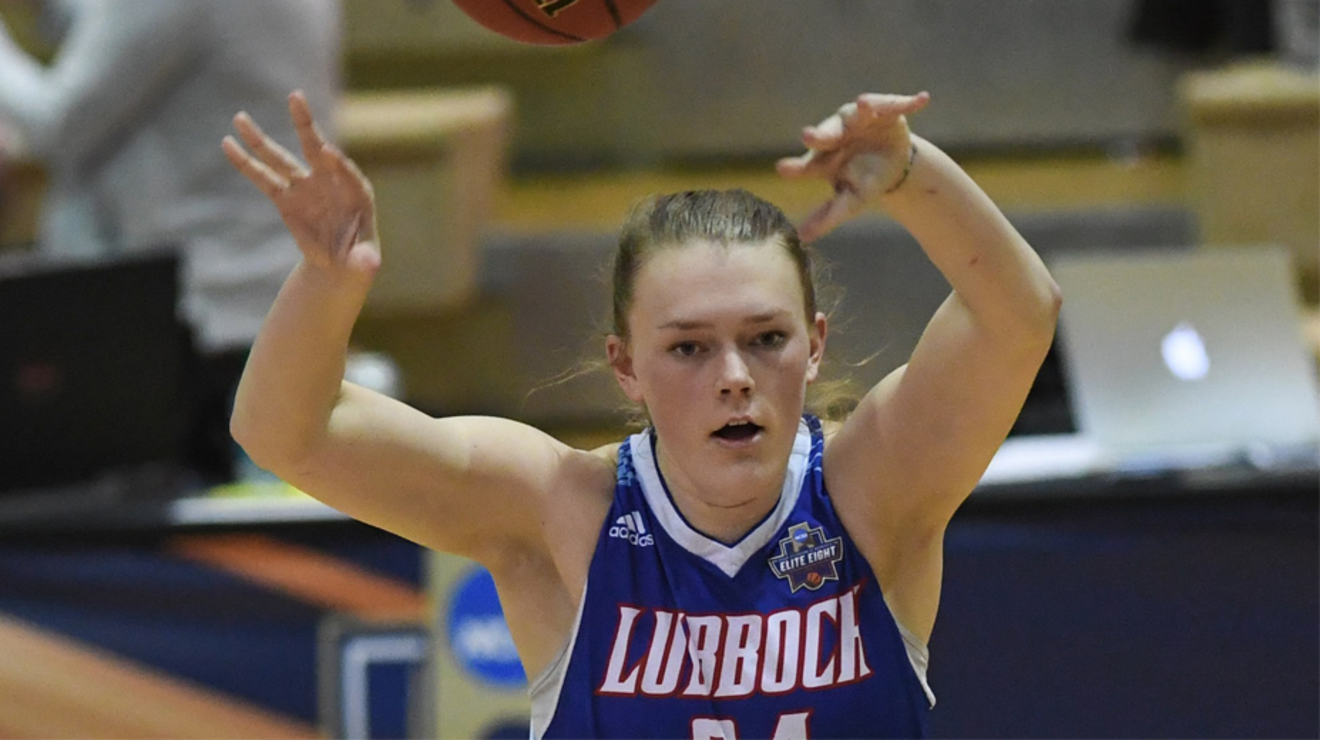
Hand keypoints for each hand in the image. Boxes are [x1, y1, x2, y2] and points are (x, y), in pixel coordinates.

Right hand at [223, 91, 379, 276]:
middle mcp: (329, 182)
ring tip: (239, 117)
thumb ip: (365, 260)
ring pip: (281, 159)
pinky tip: (228, 144)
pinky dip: (245, 162)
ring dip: (260, 140)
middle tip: (295, 97)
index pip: (348, 173)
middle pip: (315, 147)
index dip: (339, 164)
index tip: (327, 152)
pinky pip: (262, 178)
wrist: (340, 262)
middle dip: (305, 124)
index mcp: (356, 194)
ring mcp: (304, 187)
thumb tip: (369, 265)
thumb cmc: (359, 257)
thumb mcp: (365, 262)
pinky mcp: (285, 199)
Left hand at [777, 91, 930, 242]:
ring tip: (864, 104)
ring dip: (864, 108)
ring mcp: (861, 120)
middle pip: (827, 134)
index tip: (782, 170)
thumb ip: (827, 217)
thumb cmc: (864, 181)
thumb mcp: (850, 202)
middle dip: (820, 134)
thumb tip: (803, 239)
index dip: (796, 167)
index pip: (807, 164)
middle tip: (808, 136)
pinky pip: (897, 105)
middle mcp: (838, 133)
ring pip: (859, 113)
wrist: (891, 164)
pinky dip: (909, 102)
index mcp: (824, 158)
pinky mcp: (887, 112)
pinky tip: (923, 100)